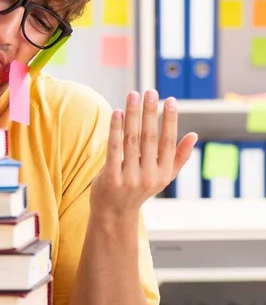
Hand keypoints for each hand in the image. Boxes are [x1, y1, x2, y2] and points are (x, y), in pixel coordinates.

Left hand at [90, 89, 197, 217]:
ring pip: (131, 139)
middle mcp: (149, 177)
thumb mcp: (162, 177)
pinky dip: (115, 129)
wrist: (114, 213)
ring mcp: (129, 178)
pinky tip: (117, 112)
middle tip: (150, 91)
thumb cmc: (138, 189)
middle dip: (150, 112)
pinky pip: (114, 148)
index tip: (170, 100)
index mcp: (163, 174)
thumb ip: (178, 158)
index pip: (169, 142)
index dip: (170, 120)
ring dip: (132, 114)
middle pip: (150, 137)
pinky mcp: (111, 178)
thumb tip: (193, 135)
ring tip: (133, 95)